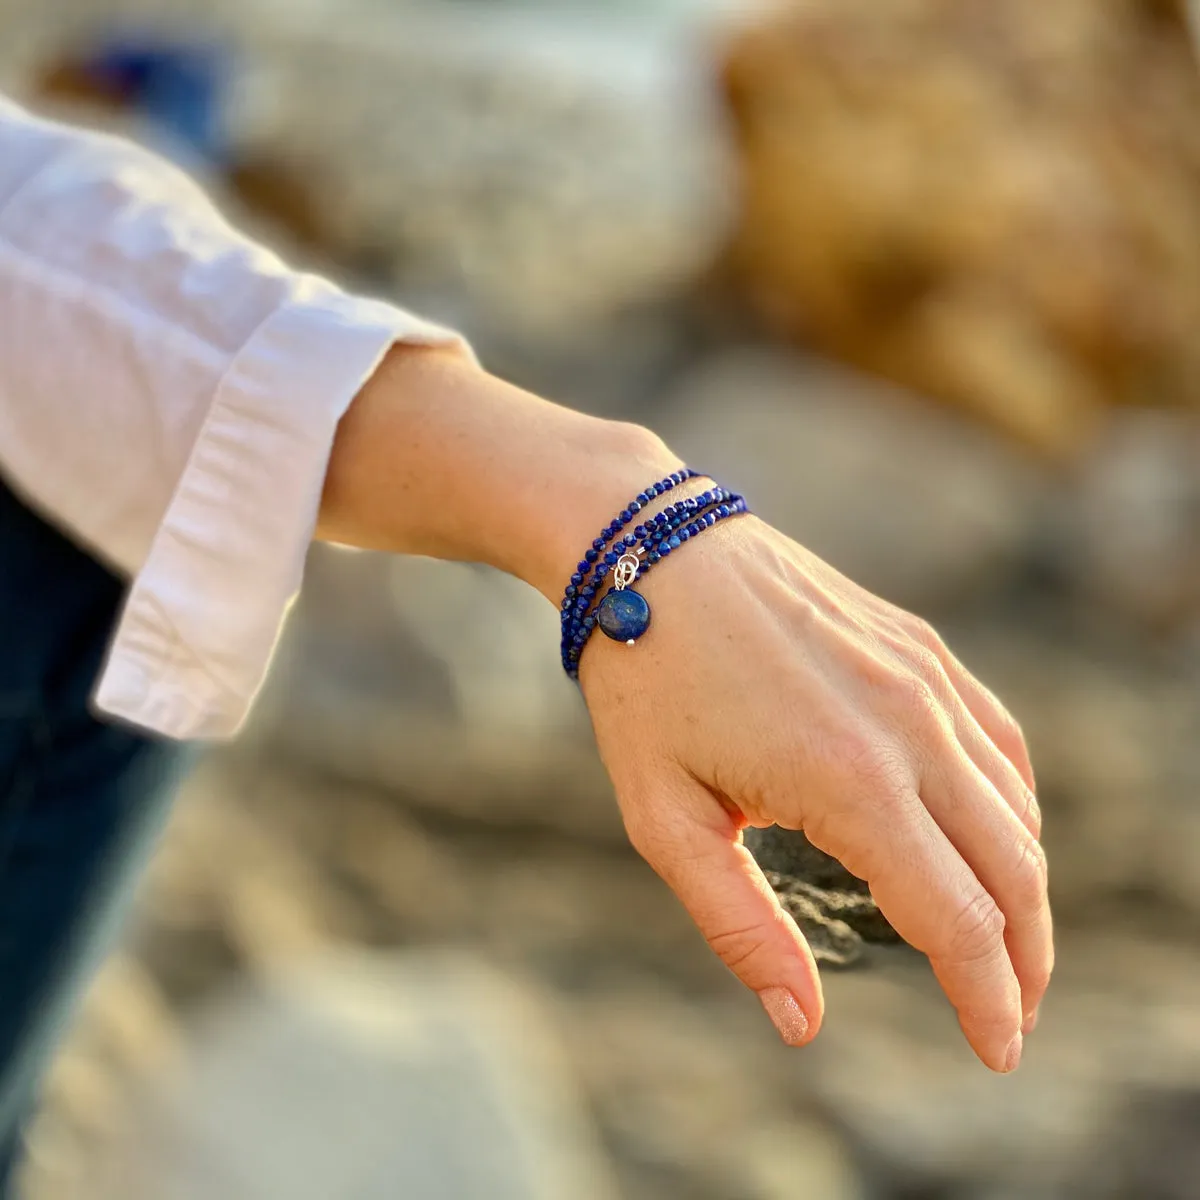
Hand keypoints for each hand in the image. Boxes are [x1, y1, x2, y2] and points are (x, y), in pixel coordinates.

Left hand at [321, 349, 1049, 1071]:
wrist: (648, 549)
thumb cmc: (645, 685)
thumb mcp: (666, 819)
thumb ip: (740, 926)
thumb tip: (802, 1024)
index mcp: (849, 782)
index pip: (957, 919)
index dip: (989, 999)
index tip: (998, 1054)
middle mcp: (910, 727)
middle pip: (1013, 871)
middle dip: (1024, 958)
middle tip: (1012, 1015)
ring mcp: (923, 677)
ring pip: (1017, 806)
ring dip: (1024, 884)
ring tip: (1004, 940)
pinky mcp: (919, 644)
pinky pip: (995, 738)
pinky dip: (1011, 804)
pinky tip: (991, 832)